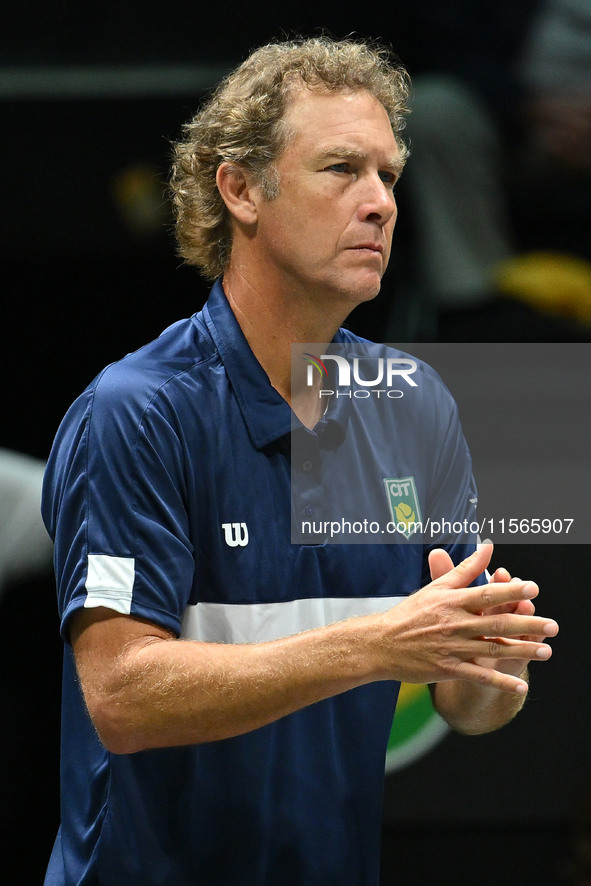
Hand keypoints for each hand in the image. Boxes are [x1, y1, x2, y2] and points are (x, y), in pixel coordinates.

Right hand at [425, 544, 556, 689]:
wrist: (382, 643)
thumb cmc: (411, 613)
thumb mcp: (436, 587)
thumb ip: (465, 568)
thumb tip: (488, 546)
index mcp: (452, 601)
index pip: (486, 594)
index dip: (510, 592)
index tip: (532, 589)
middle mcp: (454, 623)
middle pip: (496, 623)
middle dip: (527, 624)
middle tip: (553, 626)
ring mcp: (452, 647)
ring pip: (492, 649)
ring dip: (521, 651)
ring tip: (546, 651)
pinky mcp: (448, 669)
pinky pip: (479, 675)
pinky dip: (501, 681)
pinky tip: (522, 685)